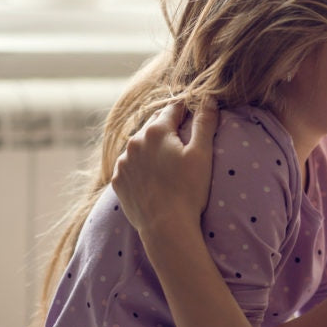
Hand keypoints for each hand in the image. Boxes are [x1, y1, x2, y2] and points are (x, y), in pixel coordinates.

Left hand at [112, 100, 219, 236]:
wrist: (165, 227)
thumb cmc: (188, 191)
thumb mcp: (202, 154)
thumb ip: (205, 123)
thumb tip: (208, 99)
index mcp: (156, 131)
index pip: (173, 109)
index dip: (187, 110)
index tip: (195, 113)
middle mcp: (134, 142)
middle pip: (154, 125)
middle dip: (168, 128)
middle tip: (184, 139)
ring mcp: (123, 162)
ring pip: (140, 146)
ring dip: (152, 148)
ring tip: (168, 162)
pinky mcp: (118, 180)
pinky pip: (130, 166)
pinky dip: (141, 166)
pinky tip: (154, 177)